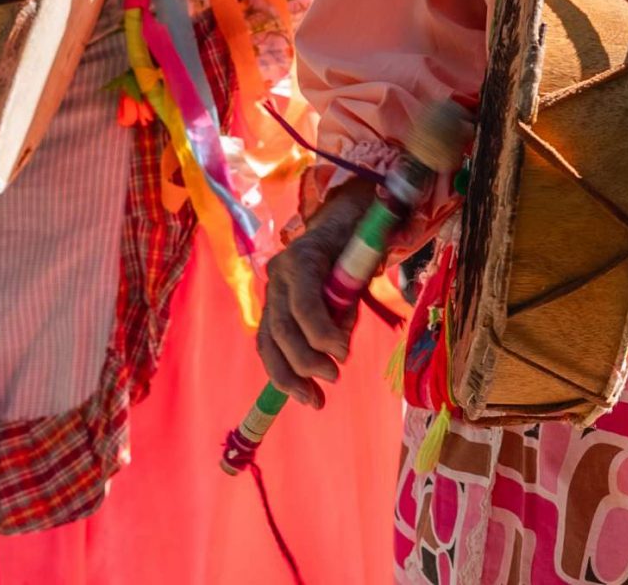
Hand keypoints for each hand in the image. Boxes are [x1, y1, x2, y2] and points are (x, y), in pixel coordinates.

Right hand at [255, 183, 372, 405]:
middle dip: (305, 359)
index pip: (303, 302)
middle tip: (333, 377)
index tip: (344, 355)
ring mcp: (270, 293)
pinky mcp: (269, 309)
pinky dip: (281, 371)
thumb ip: (348, 302)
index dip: (321, 332)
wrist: (336, 226)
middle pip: (281, 327)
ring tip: (314, 400)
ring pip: (267, 341)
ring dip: (288, 377)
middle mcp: (278, 276)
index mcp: (302, 257)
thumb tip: (337, 348)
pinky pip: (267, 345)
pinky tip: (298, 392)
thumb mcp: (360, 263)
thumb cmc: (355, 244)